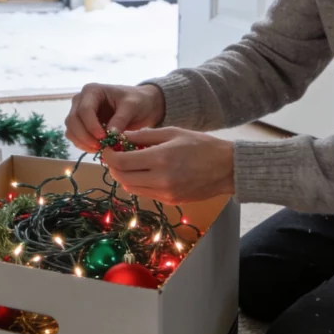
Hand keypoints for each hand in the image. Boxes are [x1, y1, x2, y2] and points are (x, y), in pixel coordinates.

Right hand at [65, 83, 165, 152]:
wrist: (140, 105)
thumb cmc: (137, 101)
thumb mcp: (132, 106)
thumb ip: (120, 119)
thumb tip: (110, 134)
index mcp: (92, 91)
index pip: (84, 110)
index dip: (91, 126)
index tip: (104, 138)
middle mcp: (80, 100)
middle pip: (73, 120)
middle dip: (84, 136)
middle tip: (100, 147)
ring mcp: (78, 112)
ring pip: (71, 129)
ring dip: (82, 142)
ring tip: (99, 149)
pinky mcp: (81, 124)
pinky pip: (74, 136)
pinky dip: (82, 144)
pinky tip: (96, 148)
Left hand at [99, 128, 234, 203]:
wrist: (228, 168)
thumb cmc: (201, 145)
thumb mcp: (172, 132)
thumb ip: (144, 136)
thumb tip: (120, 137)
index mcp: (160, 159)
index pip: (122, 162)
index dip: (109, 155)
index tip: (106, 148)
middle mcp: (161, 179)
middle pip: (123, 177)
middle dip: (113, 166)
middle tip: (113, 155)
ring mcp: (166, 193)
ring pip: (131, 187)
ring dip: (124, 175)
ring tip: (128, 162)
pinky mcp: (171, 201)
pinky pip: (144, 193)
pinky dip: (137, 182)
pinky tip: (142, 171)